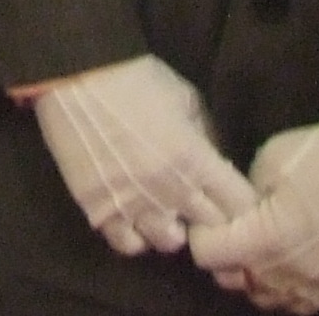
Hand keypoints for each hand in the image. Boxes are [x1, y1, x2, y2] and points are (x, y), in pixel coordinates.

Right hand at [26, 54, 256, 255]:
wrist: (77, 74)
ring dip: (173, 229)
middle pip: (210, 230)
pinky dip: (136, 235)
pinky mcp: (99, 208)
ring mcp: (134, 203)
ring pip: (170, 243)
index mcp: (196, 160)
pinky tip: (134, 217)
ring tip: (165, 212)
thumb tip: (219, 167)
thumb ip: (207, 137)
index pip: (240, 206)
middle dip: (211, 219)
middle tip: (201, 206)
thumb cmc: (137, 79)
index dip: (240, 205)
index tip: (233, 198)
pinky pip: (128, 244)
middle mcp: (170, 190)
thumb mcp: (186, 98)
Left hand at [188, 123, 318, 312]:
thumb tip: (239, 211)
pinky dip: (285, 289)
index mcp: (264, 240)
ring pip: (264, 298)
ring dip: (253, 276)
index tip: (209, 217)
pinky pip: (299, 303)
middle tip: (232, 229)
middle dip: (224, 256)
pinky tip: (287, 265)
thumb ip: (244, 195)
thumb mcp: (268, 163)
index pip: (207, 254)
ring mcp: (314, 286)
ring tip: (259, 248)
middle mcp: (285, 273)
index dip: (202, 232)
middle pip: (231, 281)